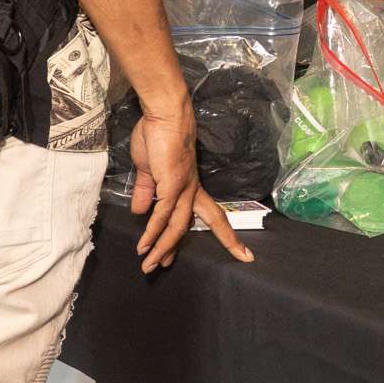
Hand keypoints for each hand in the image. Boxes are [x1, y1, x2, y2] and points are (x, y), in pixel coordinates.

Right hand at [127, 108, 252, 271]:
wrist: (163, 116)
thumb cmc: (158, 138)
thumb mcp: (149, 171)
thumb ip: (146, 192)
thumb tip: (141, 213)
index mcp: (191, 187)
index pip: (213, 215)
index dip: (227, 234)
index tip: (242, 253)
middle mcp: (193, 190)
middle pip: (210, 222)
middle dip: (217, 244)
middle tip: (190, 267)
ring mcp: (185, 188)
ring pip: (177, 226)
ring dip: (162, 248)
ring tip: (148, 267)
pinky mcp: (172, 185)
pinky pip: (162, 215)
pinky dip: (153, 232)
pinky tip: (145, 245)